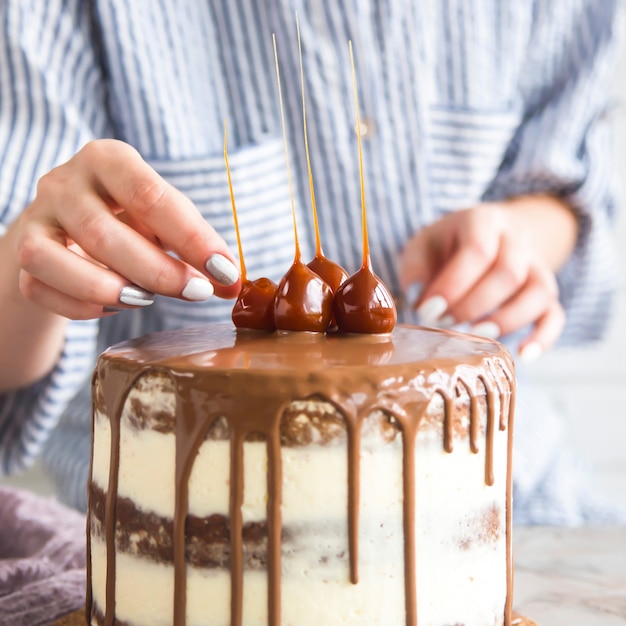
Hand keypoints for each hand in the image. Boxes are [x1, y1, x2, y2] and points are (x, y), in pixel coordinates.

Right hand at [13, 139, 239, 319]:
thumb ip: (196, 245)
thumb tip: (232, 283)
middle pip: (104, 234)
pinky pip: (40, 288)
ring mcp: (36, 218)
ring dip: (109, 290)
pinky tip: (114, 305)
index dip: (192, 238)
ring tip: (146, 300)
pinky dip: (82, 306)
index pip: (151, 196)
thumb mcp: (165, 219)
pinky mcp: (21, 254)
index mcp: (108, 160)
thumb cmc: (130, 218)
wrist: (73, 225)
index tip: (225, 272)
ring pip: (55, 260)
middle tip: (196, 293)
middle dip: (158, 272)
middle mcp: (64, 182)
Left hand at [399, 198, 577, 359]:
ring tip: (477, 335)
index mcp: (483, 221)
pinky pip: (556, 314)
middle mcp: (517, 239)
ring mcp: (537, 265)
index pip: (477, 251)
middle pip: (509, 273)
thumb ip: (415, 270)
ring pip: (539, 292)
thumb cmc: (447, 246)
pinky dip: (544, 337)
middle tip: (446, 323)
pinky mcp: (546, 292)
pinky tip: (524, 355)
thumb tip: (418, 302)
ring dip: (507, 321)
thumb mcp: (423, 245)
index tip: (429, 309)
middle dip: (474, 305)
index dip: (453, 285)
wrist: (487, 235)